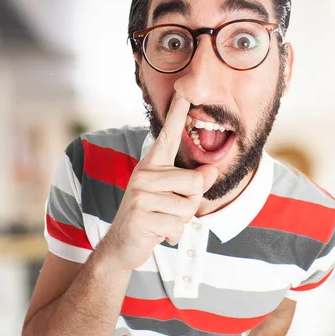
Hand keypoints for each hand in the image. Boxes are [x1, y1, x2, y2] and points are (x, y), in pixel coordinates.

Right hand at [100, 94, 217, 269]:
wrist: (122, 244)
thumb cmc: (152, 216)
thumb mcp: (174, 196)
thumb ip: (193, 182)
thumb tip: (212, 171)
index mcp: (153, 164)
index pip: (169, 136)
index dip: (177, 113)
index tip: (183, 90)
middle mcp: (145, 173)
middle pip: (196, 183)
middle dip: (191, 204)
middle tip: (169, 210)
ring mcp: (140, 193)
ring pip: (188, 207)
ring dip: (181, 221)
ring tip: (161, 220)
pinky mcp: (140, 214)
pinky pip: (177, 225)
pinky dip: (172, 235)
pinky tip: (156, 232)